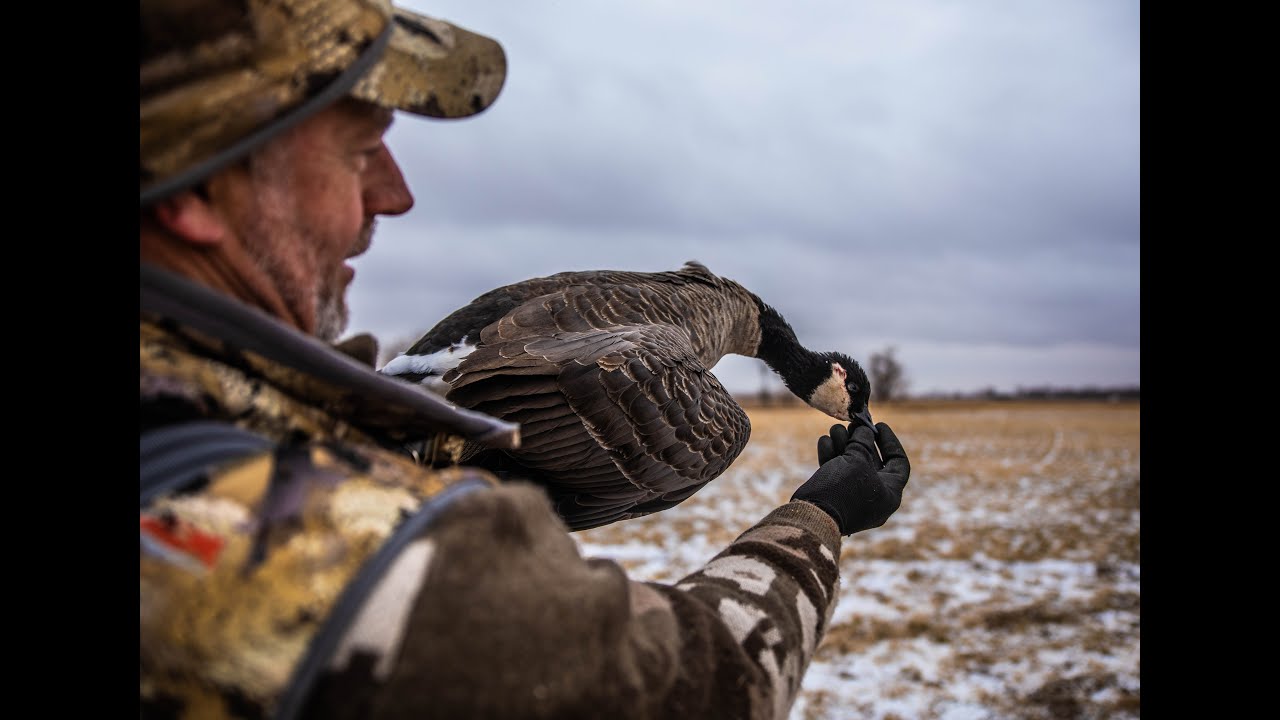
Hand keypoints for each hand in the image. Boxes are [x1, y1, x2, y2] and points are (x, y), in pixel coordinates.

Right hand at [791, 422, 910, 535]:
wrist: (812, 515)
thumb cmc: (842, 488)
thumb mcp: (857, 459)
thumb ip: (863, 441)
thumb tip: (864, 430)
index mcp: (889, 494)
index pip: (898, 464)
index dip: (890, 442)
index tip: (878, 425)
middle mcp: (874, 498)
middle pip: (871, 461)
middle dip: (860, 440)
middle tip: (852, 424)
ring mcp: (853, 498)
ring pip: (852, 465)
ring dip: (844, 444)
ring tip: (835, 429)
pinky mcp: (835, 497)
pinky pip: (837, 473)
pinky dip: (831, 456)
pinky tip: (824, 441)